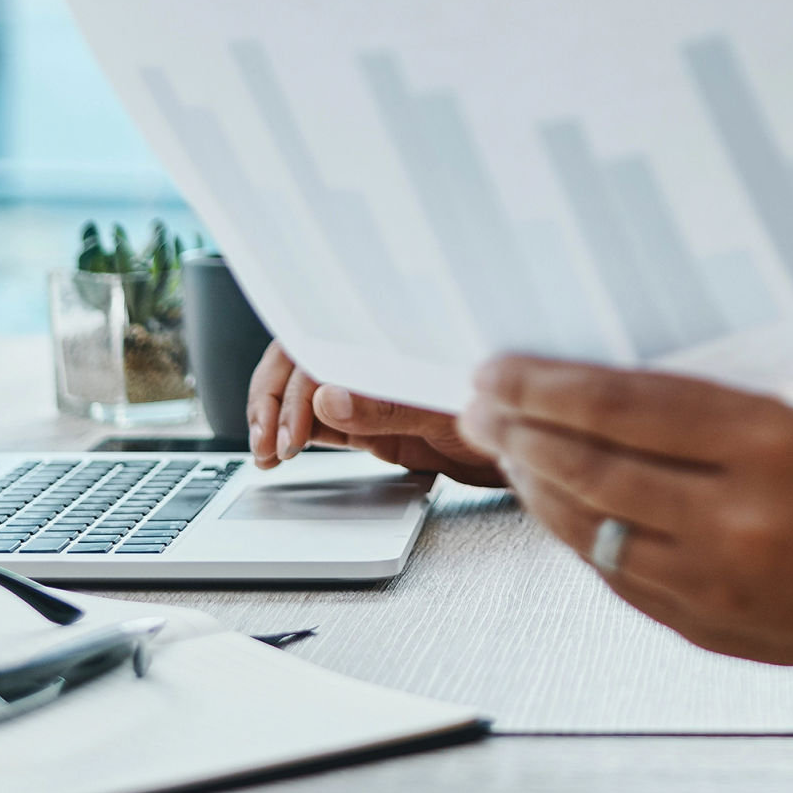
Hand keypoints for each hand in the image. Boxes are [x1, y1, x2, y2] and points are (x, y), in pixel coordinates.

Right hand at [245, 341, 505, 486]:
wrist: (527, 450)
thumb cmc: (504, 414)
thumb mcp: (447, 412)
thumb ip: (387, 407)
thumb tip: (326, 399)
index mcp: (391, 341)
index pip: (320, 348)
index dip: (295, 389)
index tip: (291, 432)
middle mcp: (375, 360)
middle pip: (302, 362)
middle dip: (273, 400)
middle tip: (269, 445)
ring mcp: (370, 391)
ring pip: (303, 389)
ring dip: (275, 416)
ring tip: (265, 452)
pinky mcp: (370, 422)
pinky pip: (318, 419)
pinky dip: (294, 432)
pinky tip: (280, 451)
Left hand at [460, 356, 792, 665]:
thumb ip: (703, 399)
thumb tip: (592, 382)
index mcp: (768, 438)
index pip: (624, 404)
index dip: (546, 385)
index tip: (500, 369)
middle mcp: (739, 513)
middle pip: (593, 465)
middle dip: (520, 428)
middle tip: (481, 403)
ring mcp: (719, 578)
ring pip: (589, 526)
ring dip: (533, 481)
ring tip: (504, 446)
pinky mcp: (706, 623)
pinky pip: (613, 573)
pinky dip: (572, 531)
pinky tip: (551, 499)